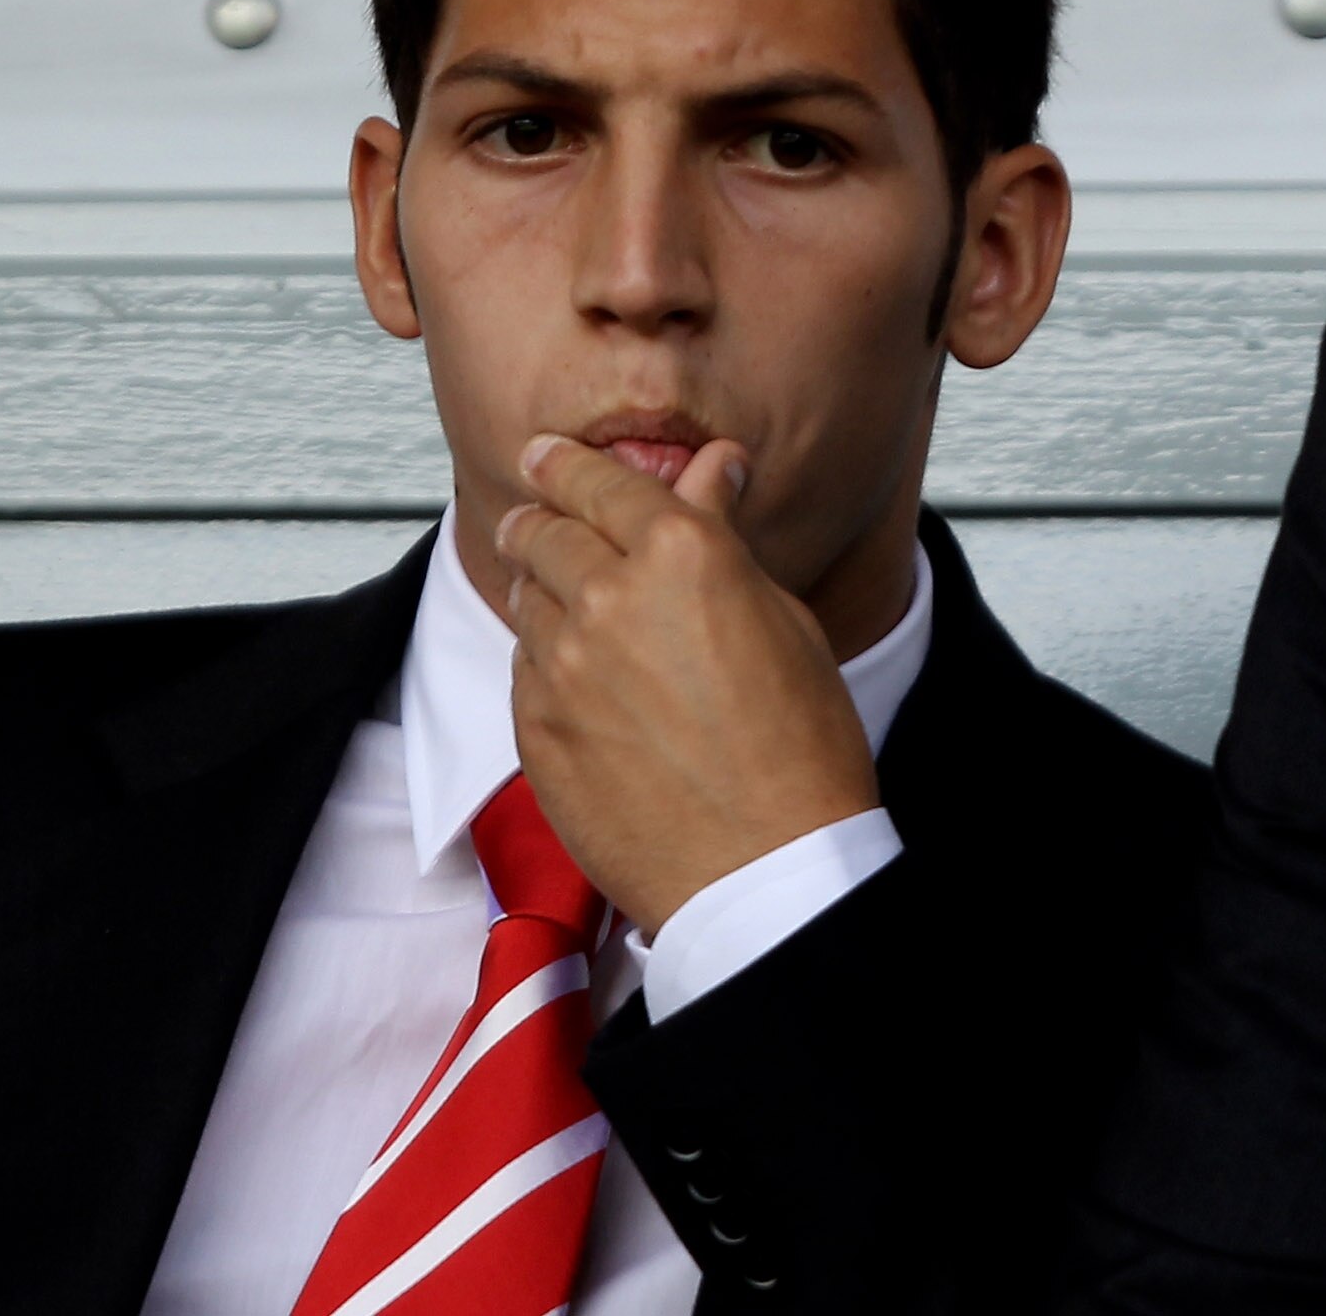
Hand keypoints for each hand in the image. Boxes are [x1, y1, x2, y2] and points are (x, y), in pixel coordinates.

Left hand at [496, 433, 878, 930]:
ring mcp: (562, 668)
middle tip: (538, 515)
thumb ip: (724, 537)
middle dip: (538, 516)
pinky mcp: (535, 730)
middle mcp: (608, 599)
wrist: (764, 871)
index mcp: (683, 556)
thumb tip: (709, 472)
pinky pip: (524, 671)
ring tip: (568, 601)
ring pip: (526, 599)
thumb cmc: (800, 752)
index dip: (566, 461)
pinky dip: (544, 660)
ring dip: (541, 588)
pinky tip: (584, 680)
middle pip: (540, 530)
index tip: (548, 454)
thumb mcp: (783, 620)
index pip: (597, 481)